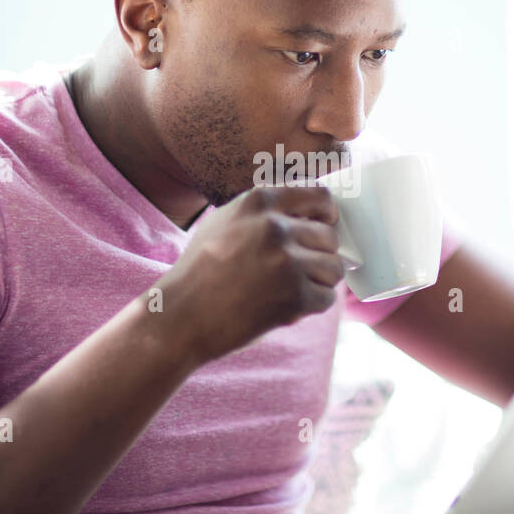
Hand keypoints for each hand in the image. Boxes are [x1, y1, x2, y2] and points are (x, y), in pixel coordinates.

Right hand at [150, 184, 346, 364]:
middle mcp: (276, 226)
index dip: (326, 216)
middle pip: (330, 237)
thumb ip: (265, 212)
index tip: (321, 229)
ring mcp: (287, 261)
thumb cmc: (200, 271)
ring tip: (289, 290)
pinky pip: (326, 298)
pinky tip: (284, 308)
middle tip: (296, 272)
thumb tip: (311, 214)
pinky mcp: (295, 295)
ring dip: (317, 282)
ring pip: (334, 268)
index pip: (320, 196)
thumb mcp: (226, 221)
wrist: (179, 316)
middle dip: (318, 256)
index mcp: (260, 201)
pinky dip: (310, 306)